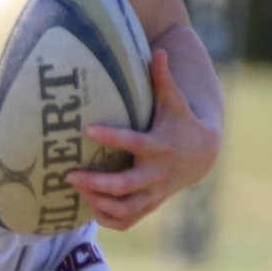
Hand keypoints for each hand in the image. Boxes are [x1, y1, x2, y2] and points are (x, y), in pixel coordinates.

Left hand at [71, 49, 220, 231]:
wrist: (203, 155)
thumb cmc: (181, 122)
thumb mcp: (174, 102)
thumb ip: (162, 79)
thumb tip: (158, 50)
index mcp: (159, 146)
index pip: (134, 143)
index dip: (112, 137)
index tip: (88, 129)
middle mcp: (156, 174)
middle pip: (125, 186)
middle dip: (96, 183)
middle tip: (69, 175)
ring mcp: (154, 193)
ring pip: (124, 208)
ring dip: (97, 203)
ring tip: (75, 189)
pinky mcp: (150, 205)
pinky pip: (127, 220)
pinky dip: (108, 218)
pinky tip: (88, 207)